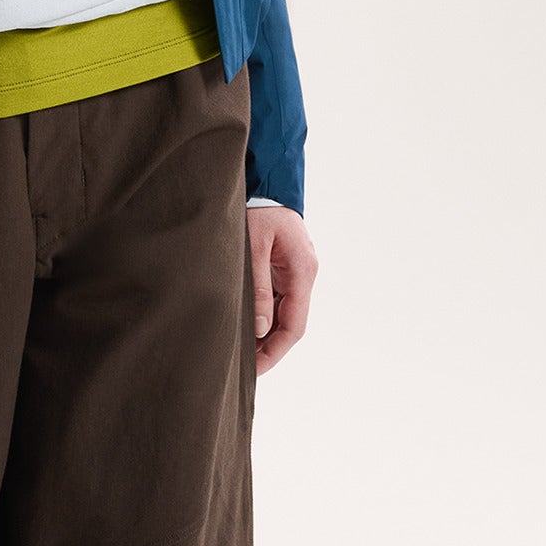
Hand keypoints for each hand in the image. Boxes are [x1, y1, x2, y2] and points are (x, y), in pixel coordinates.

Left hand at [247, 204, 317, 374]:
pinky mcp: (285, 263)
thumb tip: (261, 329)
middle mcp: (304, 273)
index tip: (256, 369)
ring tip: (241, 349)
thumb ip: (258, 288)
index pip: (294, 325)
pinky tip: (246, 323)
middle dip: (269, 346)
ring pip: (284, 311)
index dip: (275, 351)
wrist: (264, 176)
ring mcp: (295, 269)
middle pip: (290, 322)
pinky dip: (264, 312)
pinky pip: (277, 296)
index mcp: (302, 270)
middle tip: (244, 367)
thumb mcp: (253, 247)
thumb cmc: (257, 207)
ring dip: (265, 331)